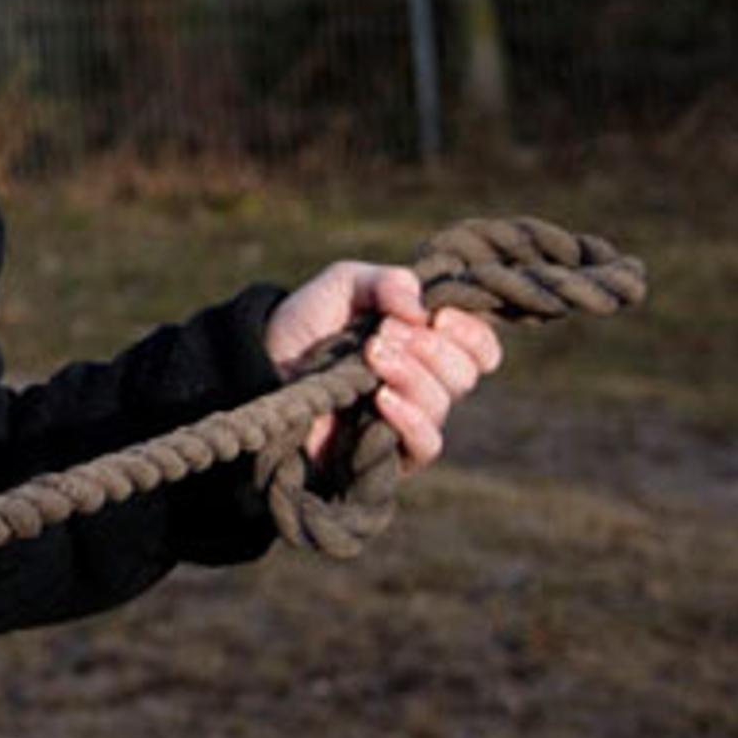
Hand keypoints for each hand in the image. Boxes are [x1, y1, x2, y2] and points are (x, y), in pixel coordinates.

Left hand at [264, 261, 504, 467]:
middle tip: (385, 334)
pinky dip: (410, 419)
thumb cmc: (307, 325)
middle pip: (464, 374)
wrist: (258, 366)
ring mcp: (407, 420)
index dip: (471, 333)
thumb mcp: (343, 286)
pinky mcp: (387, 454)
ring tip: (371, 355)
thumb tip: (422, 307)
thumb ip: (385, 283)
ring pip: (443, 404)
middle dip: (430, 348)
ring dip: (412, 375)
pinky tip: (382, 397)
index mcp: (427, 345)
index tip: (437, 316)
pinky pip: (425, 445)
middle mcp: (425, 384)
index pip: (479, 348)